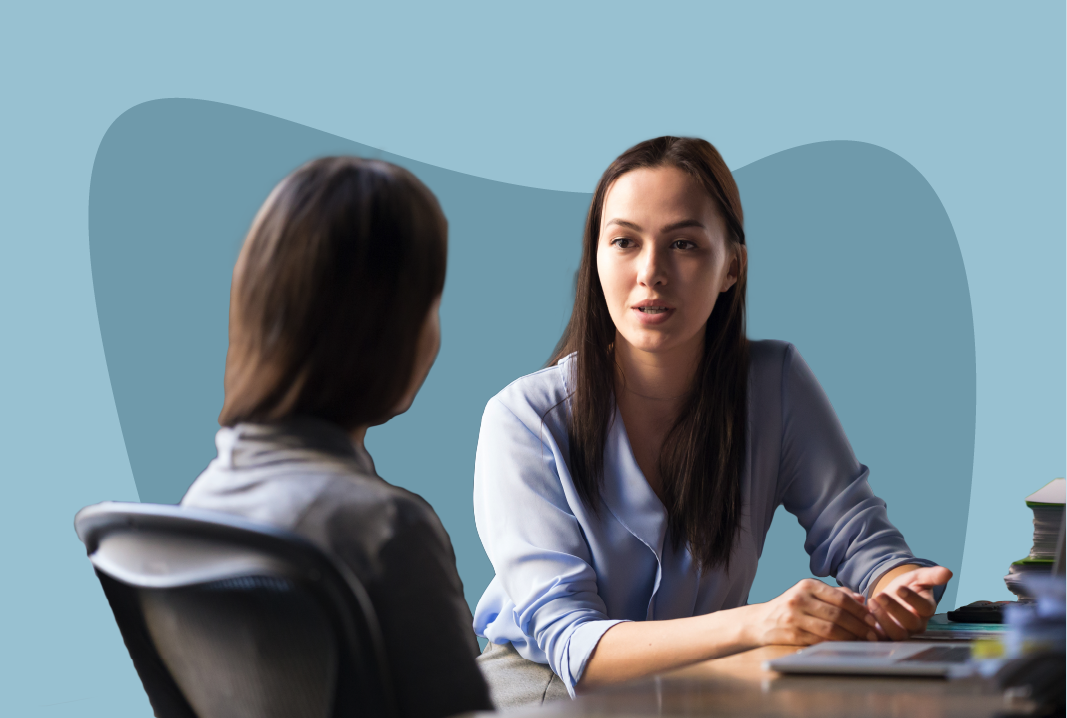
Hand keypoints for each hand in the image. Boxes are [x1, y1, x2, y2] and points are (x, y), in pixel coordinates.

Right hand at [748, 579, 878, 646]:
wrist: (762, 620)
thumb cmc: (793, 606)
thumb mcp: (810, 593)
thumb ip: (835, 594)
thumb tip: (862, 599)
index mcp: (807, 585)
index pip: (840, 597)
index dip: (859, 610)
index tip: (873, 619)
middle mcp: (800, 598)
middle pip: (837, 614)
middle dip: (859, 626)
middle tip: (873, 634)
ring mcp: (794, 616)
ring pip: (830, 629)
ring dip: (851, 637)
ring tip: (863, 641)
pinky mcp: (792, 634)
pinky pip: (820, 641)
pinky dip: (837, 644)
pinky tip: (846, 646)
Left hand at [869, 566, 952, 639]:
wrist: (891, 596)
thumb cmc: (907, 586)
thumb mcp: (918, 578)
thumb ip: (932, 575)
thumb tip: (948, 572)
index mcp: (926, 610)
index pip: (925, 608)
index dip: (913, 599)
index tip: (900, 588)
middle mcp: (916, 625)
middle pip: (910, 623)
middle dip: (895, 609)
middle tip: (880, 595)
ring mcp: (902, 632)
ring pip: (896, 634)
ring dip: (883, 619)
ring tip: (871, 602)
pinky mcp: (886, 637)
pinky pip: (881, 639)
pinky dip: (872, 630)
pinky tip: (864, 615)